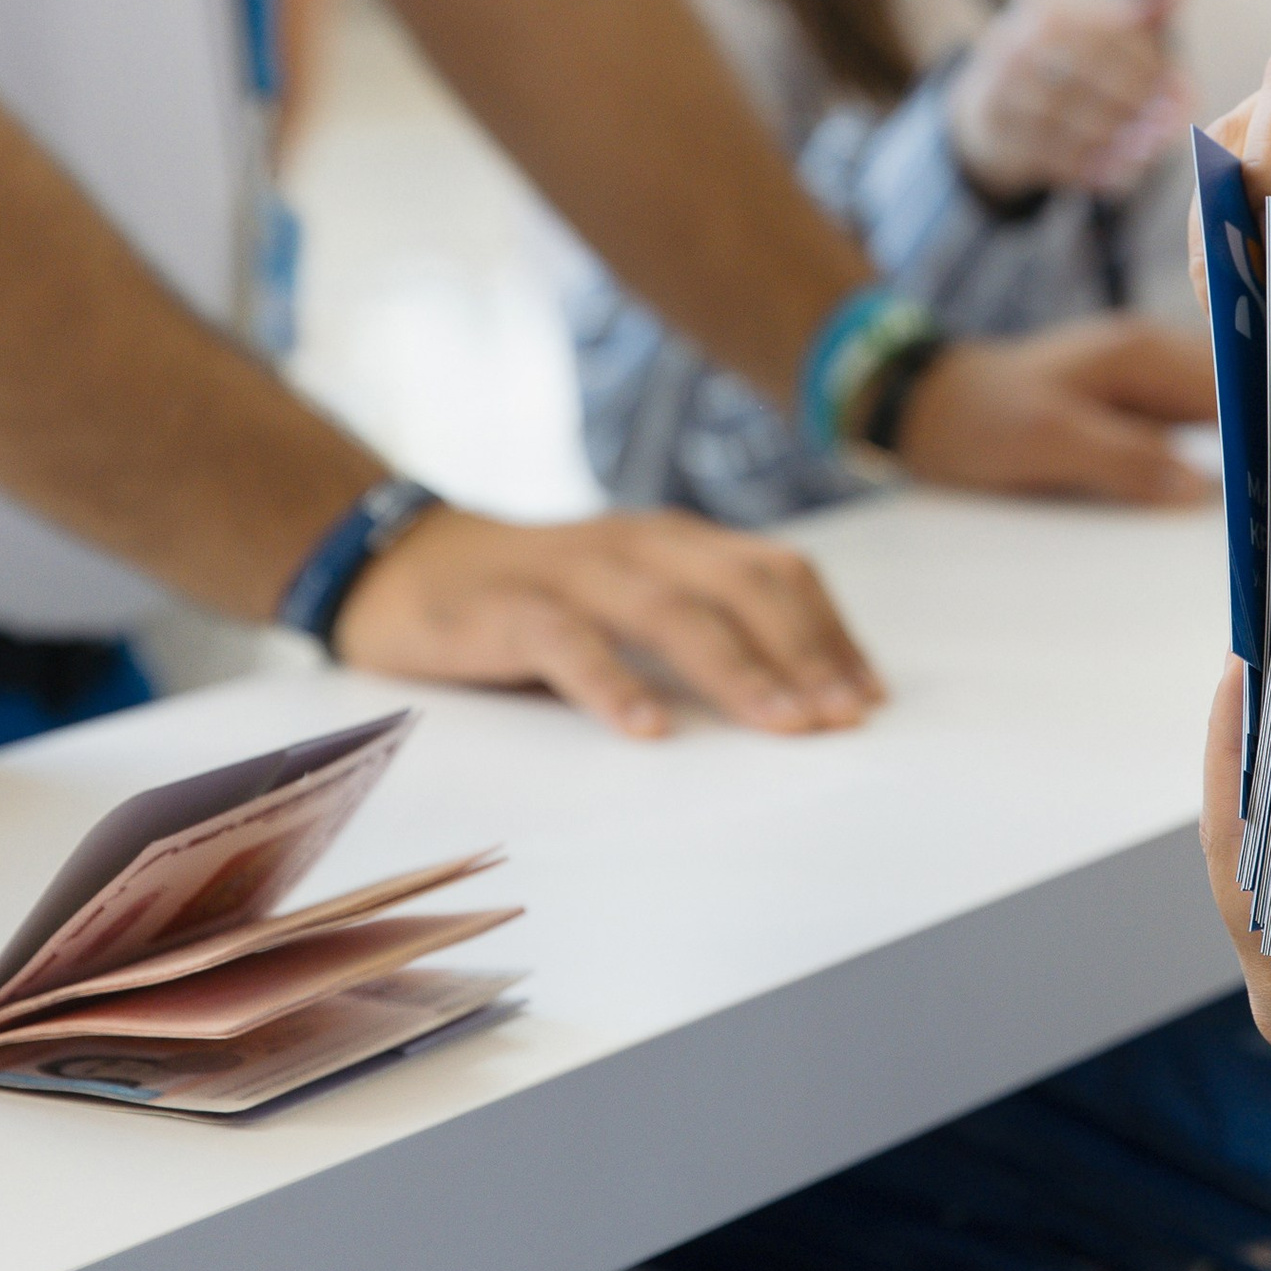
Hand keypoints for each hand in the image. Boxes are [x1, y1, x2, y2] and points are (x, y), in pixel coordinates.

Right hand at [333, 505, 882, 738]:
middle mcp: (637, 544)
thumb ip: (704, 626)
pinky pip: (567, 641)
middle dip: (805, 653)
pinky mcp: (504, 607)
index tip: (869, 696)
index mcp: (678, 541)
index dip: (831, 631)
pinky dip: (613, 684)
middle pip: (742, 586)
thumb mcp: (634, 596)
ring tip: (781, 724)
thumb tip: (806, 696)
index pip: (778, 573)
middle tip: (844, 719)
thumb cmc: (540, 597)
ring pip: (670, 611)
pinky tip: (648, 730)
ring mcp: (571, 570)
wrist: (401, 565)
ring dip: (736, 668)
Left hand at [896, 317, 1217, 504]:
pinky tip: (1236, 500)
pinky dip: (1214, 461)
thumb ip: (1125, 459)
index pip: (1235, 380)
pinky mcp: (1131, 414)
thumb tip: (1200, 491)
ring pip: (1221, 416)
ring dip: (1248, 451)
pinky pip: (1189, 435)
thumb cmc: (979, 419)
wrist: (924, 410)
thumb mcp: (1048, 441)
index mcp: (1141, 353)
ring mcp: (1144, 386)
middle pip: (1239, 395)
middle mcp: (1153, 359)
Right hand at [948, 0, 1191, 200]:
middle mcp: (1014, 46)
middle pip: (1081, 76)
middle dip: (1133, 105)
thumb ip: (1139, 16)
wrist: (992, 107)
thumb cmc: (1063, 65)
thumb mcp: (1096, 35)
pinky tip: (1119, 176)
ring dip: (1111, 139)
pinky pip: (1045, 155)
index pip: (1105, 37)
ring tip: (1149, 153)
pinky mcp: (994, 135)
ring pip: (1060, 118)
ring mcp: (996, 91)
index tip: (1187, 92)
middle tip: (1170, 128)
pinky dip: (1086, 168)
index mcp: (1046, 14)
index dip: (1150, 66)